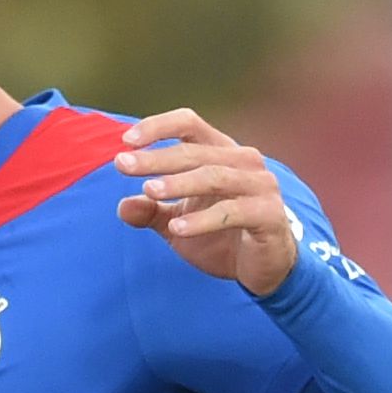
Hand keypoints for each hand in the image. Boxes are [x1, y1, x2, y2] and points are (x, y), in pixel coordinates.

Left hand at [114, 110, 301, 297]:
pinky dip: (202, 220)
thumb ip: (152, 212)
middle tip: (122, 165)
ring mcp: (260, 186)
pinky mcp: (268, 214)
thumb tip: (123, 206)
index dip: (158, 126)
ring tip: (148, 191)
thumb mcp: (178, 223)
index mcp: (221, 152)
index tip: (125, 141)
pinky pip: (231, 212)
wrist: (264, 268)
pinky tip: (176, 229)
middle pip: (195, 151)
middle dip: (156, 158)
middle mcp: (243, 161)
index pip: (189, 124)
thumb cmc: (221, 237)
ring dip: (178, 183)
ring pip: (214, 176)